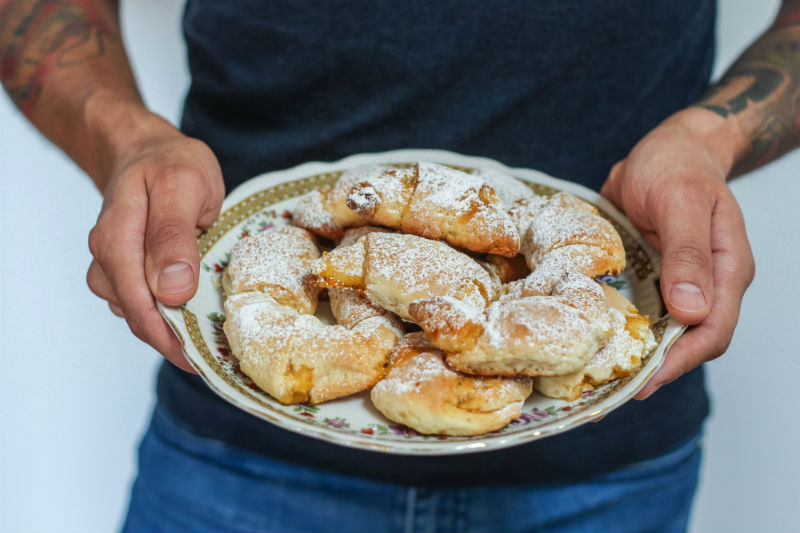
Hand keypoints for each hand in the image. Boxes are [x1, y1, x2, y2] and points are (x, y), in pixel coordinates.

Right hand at [86, 118, 224, 371]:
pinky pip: (146, 304)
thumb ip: (174, 235)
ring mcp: (115, 268)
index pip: (138, 303)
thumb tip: (171, 291)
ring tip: (216, 344)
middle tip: (219, 360)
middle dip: (176, 343)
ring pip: (141, 315)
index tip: (204, 358)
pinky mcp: (128, 272)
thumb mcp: (183, 185)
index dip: (170, 337)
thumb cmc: (169, 163)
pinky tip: (200, 321)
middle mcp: (108, 259)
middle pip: (138, 316)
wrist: (147, 150)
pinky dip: (172, 317)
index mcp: (117, 239)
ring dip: (175, 333)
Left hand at [601, 109, 754, 398]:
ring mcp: (678, 283)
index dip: (680, 361)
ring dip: (636, 356)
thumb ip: (688, 252)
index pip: (712, 331)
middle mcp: (706, 284)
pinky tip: (593, 342)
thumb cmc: (679, 165)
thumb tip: (692, 310)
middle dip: (655, 370)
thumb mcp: (681, 201)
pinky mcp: (653, 277)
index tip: (644, 382)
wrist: (668, 147)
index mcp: (726, 270)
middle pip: (689, 342)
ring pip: (664, 333)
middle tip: (610, 393)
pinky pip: (641, 312)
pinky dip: (622, 331)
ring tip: (597, 379)